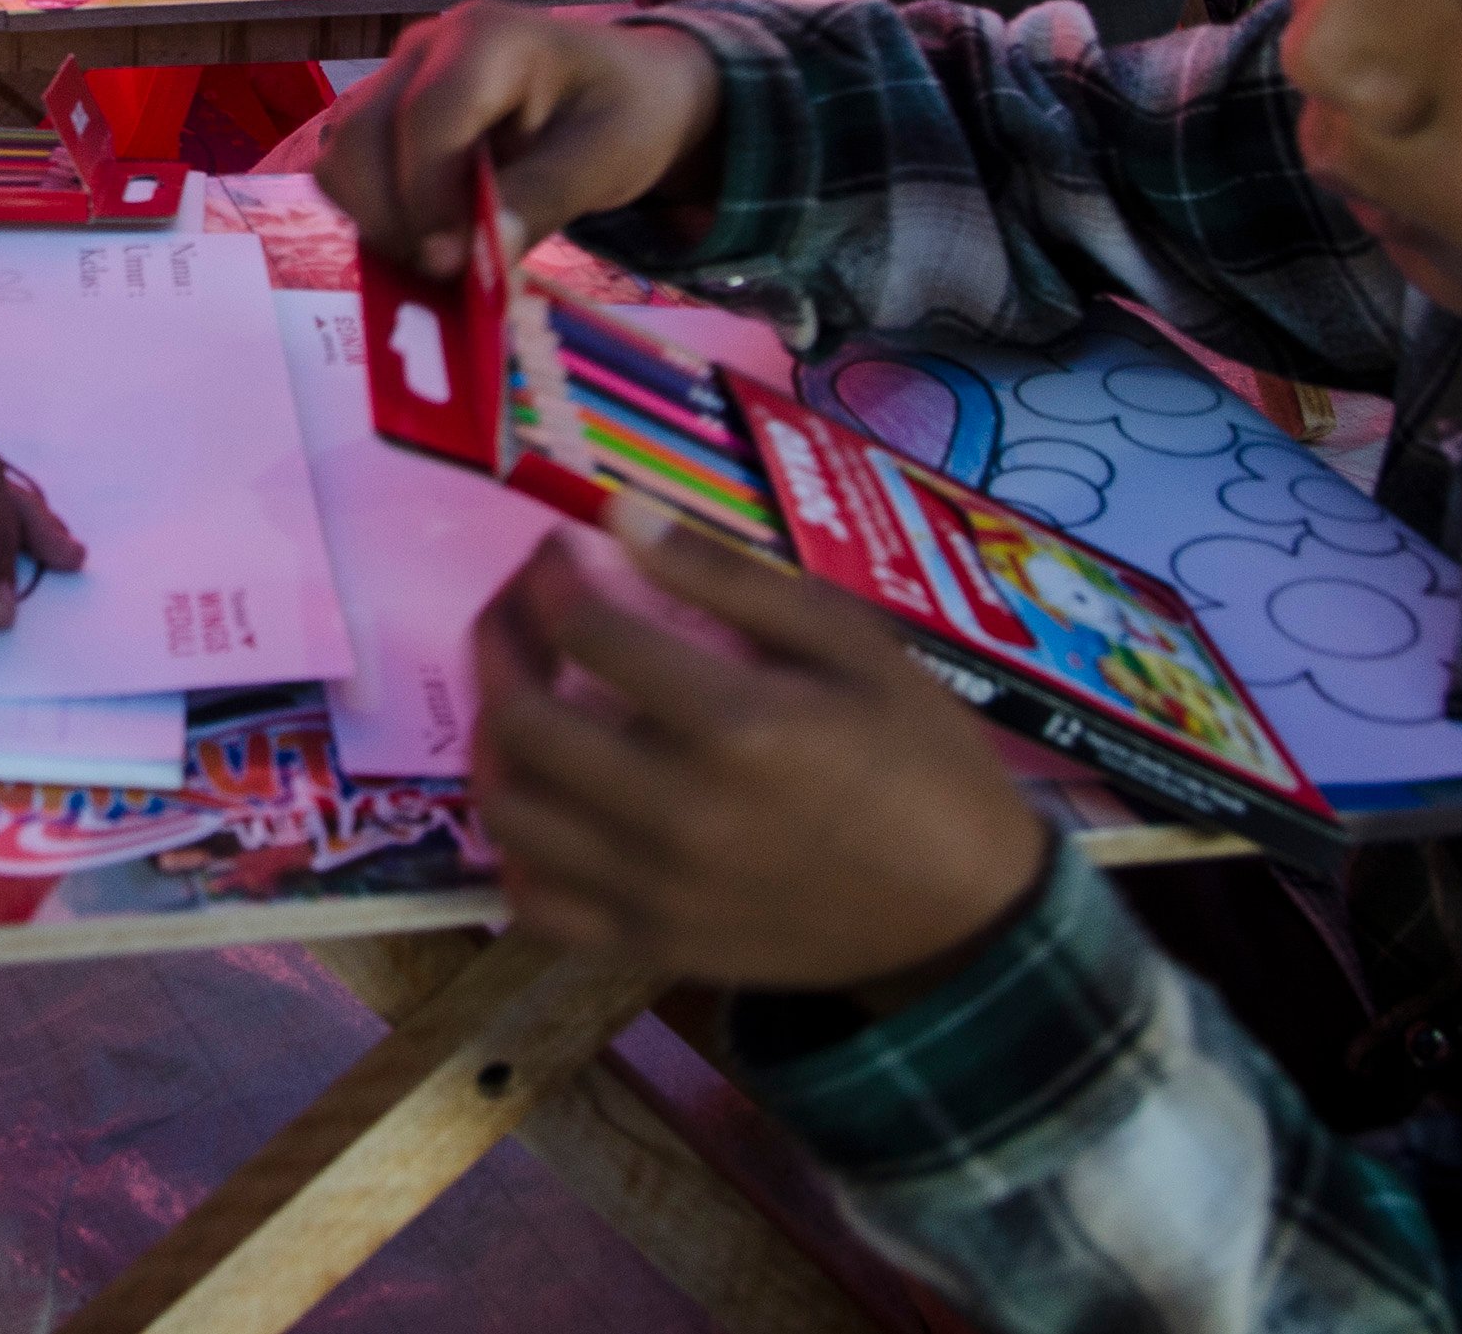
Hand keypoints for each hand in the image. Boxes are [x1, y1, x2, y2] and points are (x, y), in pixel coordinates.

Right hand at [317, 3, 723, 279]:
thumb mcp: (606, 159)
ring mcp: (396, 79)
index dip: (427, 197)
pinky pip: (350, 172)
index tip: (454, 264)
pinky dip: (377, 216)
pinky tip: (433, 238)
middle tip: (449, 274)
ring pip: (341, 157)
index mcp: (487, 36)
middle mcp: (425, 46)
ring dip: (378, 220)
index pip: (426, 117)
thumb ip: (541, 202)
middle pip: (362, 135)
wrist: (628, 92)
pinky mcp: (385, 115)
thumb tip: (476, 259)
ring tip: (443, 257)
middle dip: (393, 217)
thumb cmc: (627, 113)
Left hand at [472, 514, 1051, 995]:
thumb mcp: (852, 644)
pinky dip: (516, 850)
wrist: (965, 913)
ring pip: (510, 814)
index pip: (587, 632)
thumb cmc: (921, 759)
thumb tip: (618, 514)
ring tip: (525, 696)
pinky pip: (536, 904)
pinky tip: (546, 801)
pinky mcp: (651, 948)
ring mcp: (656, 892)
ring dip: (495, 739)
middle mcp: (678, 814)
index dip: (552, 576)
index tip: (561, 552)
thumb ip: (729, 579)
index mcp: (737, 726)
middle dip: (499, 641)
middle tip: (520, 610)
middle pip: (523, 721)